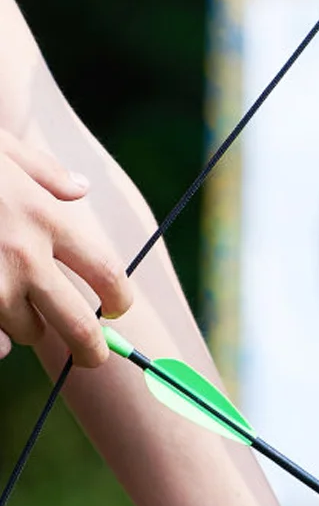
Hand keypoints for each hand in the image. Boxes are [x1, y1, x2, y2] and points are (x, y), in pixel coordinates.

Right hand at [0, 129, 132, 366]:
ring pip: (28, 331)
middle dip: (91, 349)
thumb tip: (80, 188)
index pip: (106, 273)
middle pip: (79, 325)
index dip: (120, 299)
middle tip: (92, 356)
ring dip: (28, 327)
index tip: (119, 309)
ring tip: (16, 307)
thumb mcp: (1, 148)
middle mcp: (24, 255)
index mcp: (44, 218)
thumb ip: (44, 172)